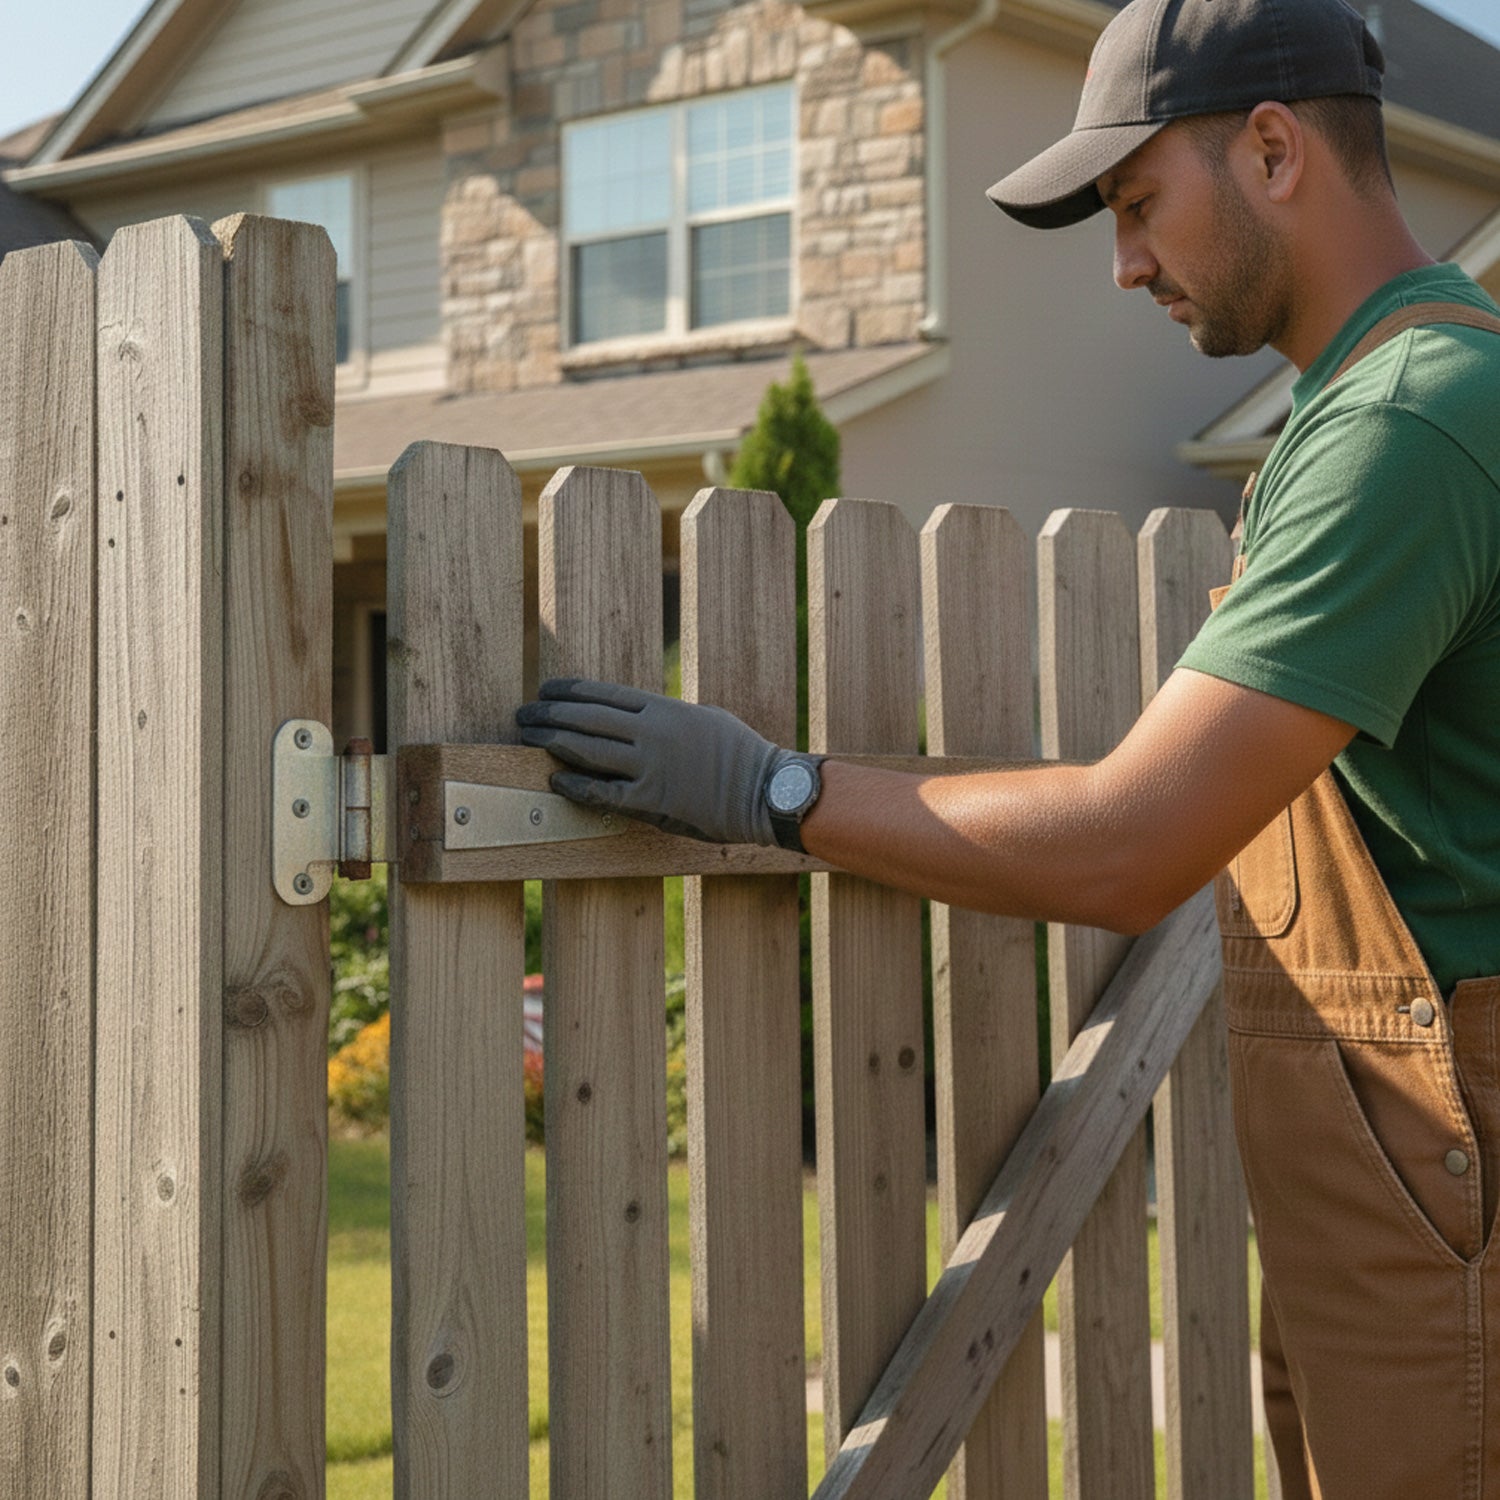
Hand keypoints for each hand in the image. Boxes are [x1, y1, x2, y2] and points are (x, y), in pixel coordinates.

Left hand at [516, 678, 806, 845]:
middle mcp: (652, 732)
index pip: (604, 694)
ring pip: (588, 750)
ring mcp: (651, 766)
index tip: (546, 690)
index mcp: (664, 709)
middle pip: (587, 718)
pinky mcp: (653, 799)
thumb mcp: (704, 719)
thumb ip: (667, 718)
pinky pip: (604, 792)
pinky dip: (577, 785)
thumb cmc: (741, 753)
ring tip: (528, 738)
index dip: (569, 691)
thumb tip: (638, 720)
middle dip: (550, 714)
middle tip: (524, 715)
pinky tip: (555, 779)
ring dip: (553, 742)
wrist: (765, 790)